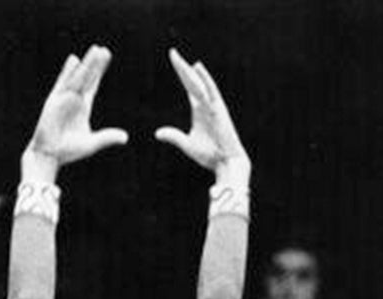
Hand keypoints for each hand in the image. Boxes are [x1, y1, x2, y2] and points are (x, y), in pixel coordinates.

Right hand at [25, 46, 128, 165]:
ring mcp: (64, 99)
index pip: (93, 85)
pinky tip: (74, 60)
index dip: (99, 73)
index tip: (105, 59)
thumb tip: (125, 137)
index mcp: (83, 107)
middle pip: (87, 78)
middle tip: (103, 50)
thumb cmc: (68, 151)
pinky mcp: (55, 101)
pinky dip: (68, 71)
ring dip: (87, 63)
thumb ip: (107, 137)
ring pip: (78, 77)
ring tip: (95, 49)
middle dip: (95, 64)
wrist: (50, 155)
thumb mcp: (92, 143)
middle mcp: (74, 100)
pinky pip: (63, 83)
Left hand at [154, 49, 248, 174]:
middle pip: (192, 81)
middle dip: (182, 68)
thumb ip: (173, 136)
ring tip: (179, 59)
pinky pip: (210, 90)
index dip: (181, 74)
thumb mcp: (186, 144)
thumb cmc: (209, 154)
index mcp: (198, 110)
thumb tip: (157, 133)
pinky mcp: (218, 109)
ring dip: (189, 71)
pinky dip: (204, 78)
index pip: (188, 87)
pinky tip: (197, 68)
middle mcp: (206, 104)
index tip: (174, 61)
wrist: (225, 161)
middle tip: (172, 53)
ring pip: (199, 83)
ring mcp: (213, 105)